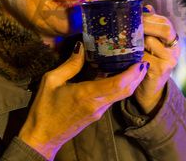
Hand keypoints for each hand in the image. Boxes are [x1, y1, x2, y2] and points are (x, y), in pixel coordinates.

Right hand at [19, 43, 148, 159]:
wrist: (42, 138)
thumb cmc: (44, 109)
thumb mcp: (51, 81)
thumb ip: (70, 65)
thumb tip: (82, 47)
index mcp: (86, 95)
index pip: (117, 84)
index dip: (132, 73)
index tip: (140, 61)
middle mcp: (97, 104)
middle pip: (125, 90)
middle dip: (137, 76)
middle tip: (143, 60)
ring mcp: (98, 111)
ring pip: (121, 95)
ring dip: (131, 81)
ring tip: (134, 64)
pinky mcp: (97, 114)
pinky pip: (113, 98)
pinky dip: (120, 86)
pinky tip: (118, 75)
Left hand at [135, 5, 180, 113]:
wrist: (149, 89)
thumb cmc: (147, 61)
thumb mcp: (150, 43)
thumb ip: (150, 26)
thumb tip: (146, 7)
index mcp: (172, 38)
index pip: (164, 21)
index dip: (149, 18)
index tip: (134, 17)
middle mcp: (175, 48)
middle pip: (165, 29)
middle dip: (146, 25)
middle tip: (130, 27)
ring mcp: (170, 59)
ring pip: (151, 41)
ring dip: (136, 42)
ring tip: (125, 43)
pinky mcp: (162, 70)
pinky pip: (144, 57)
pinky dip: (134, 56)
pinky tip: (127, 57)